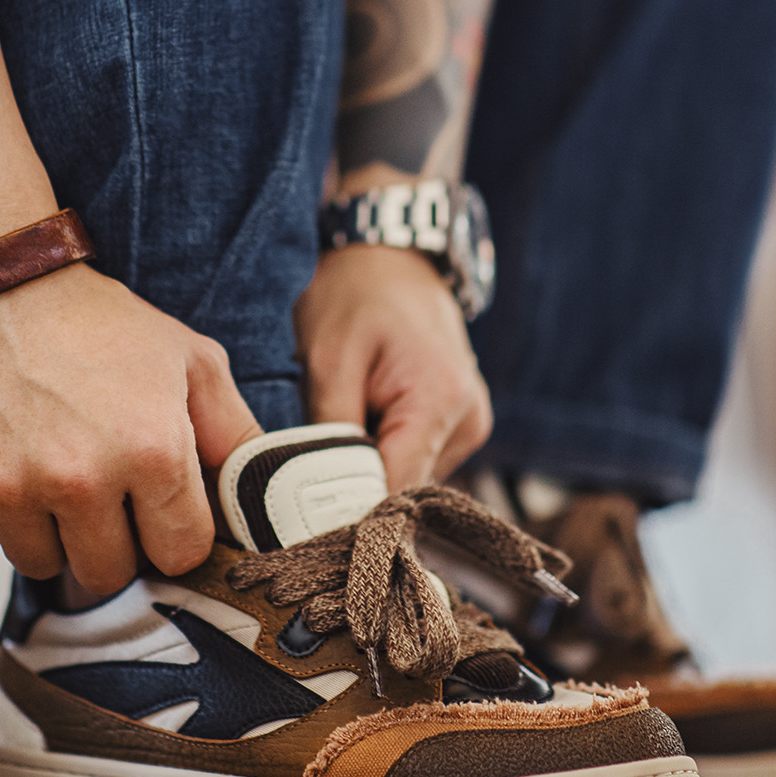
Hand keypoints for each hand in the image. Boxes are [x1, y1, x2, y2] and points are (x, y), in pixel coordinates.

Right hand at [0, 263, 260, 592]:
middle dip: (116, 543)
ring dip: (55, 535)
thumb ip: (234, 433)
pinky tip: (10, 466)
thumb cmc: (100, 322)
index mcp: (153, 451)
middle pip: (110, 574)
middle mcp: (81, 479)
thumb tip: (262, 495)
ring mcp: (10, 487)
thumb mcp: (192, 360)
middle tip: (107, 493)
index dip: (174, 535)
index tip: (160, 512)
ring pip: (44, 566)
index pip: (180, 555)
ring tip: (56, 475)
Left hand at [295, 244, 491, 489]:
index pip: (396, 491)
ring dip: (371, 469)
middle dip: (357, 489)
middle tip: (305, 477)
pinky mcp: (459, 423)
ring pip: (410, 478)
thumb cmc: (355, 293)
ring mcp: (470, 424)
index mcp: (440, 402)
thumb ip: (328, 435)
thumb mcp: (328, 359)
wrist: (392, 254)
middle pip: (405, 490)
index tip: (306, 522)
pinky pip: (416, 459)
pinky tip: (361, 423)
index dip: (350, 512)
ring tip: (337, 432)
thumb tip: (319, 500)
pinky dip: (385, 452)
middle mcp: (468, 421)